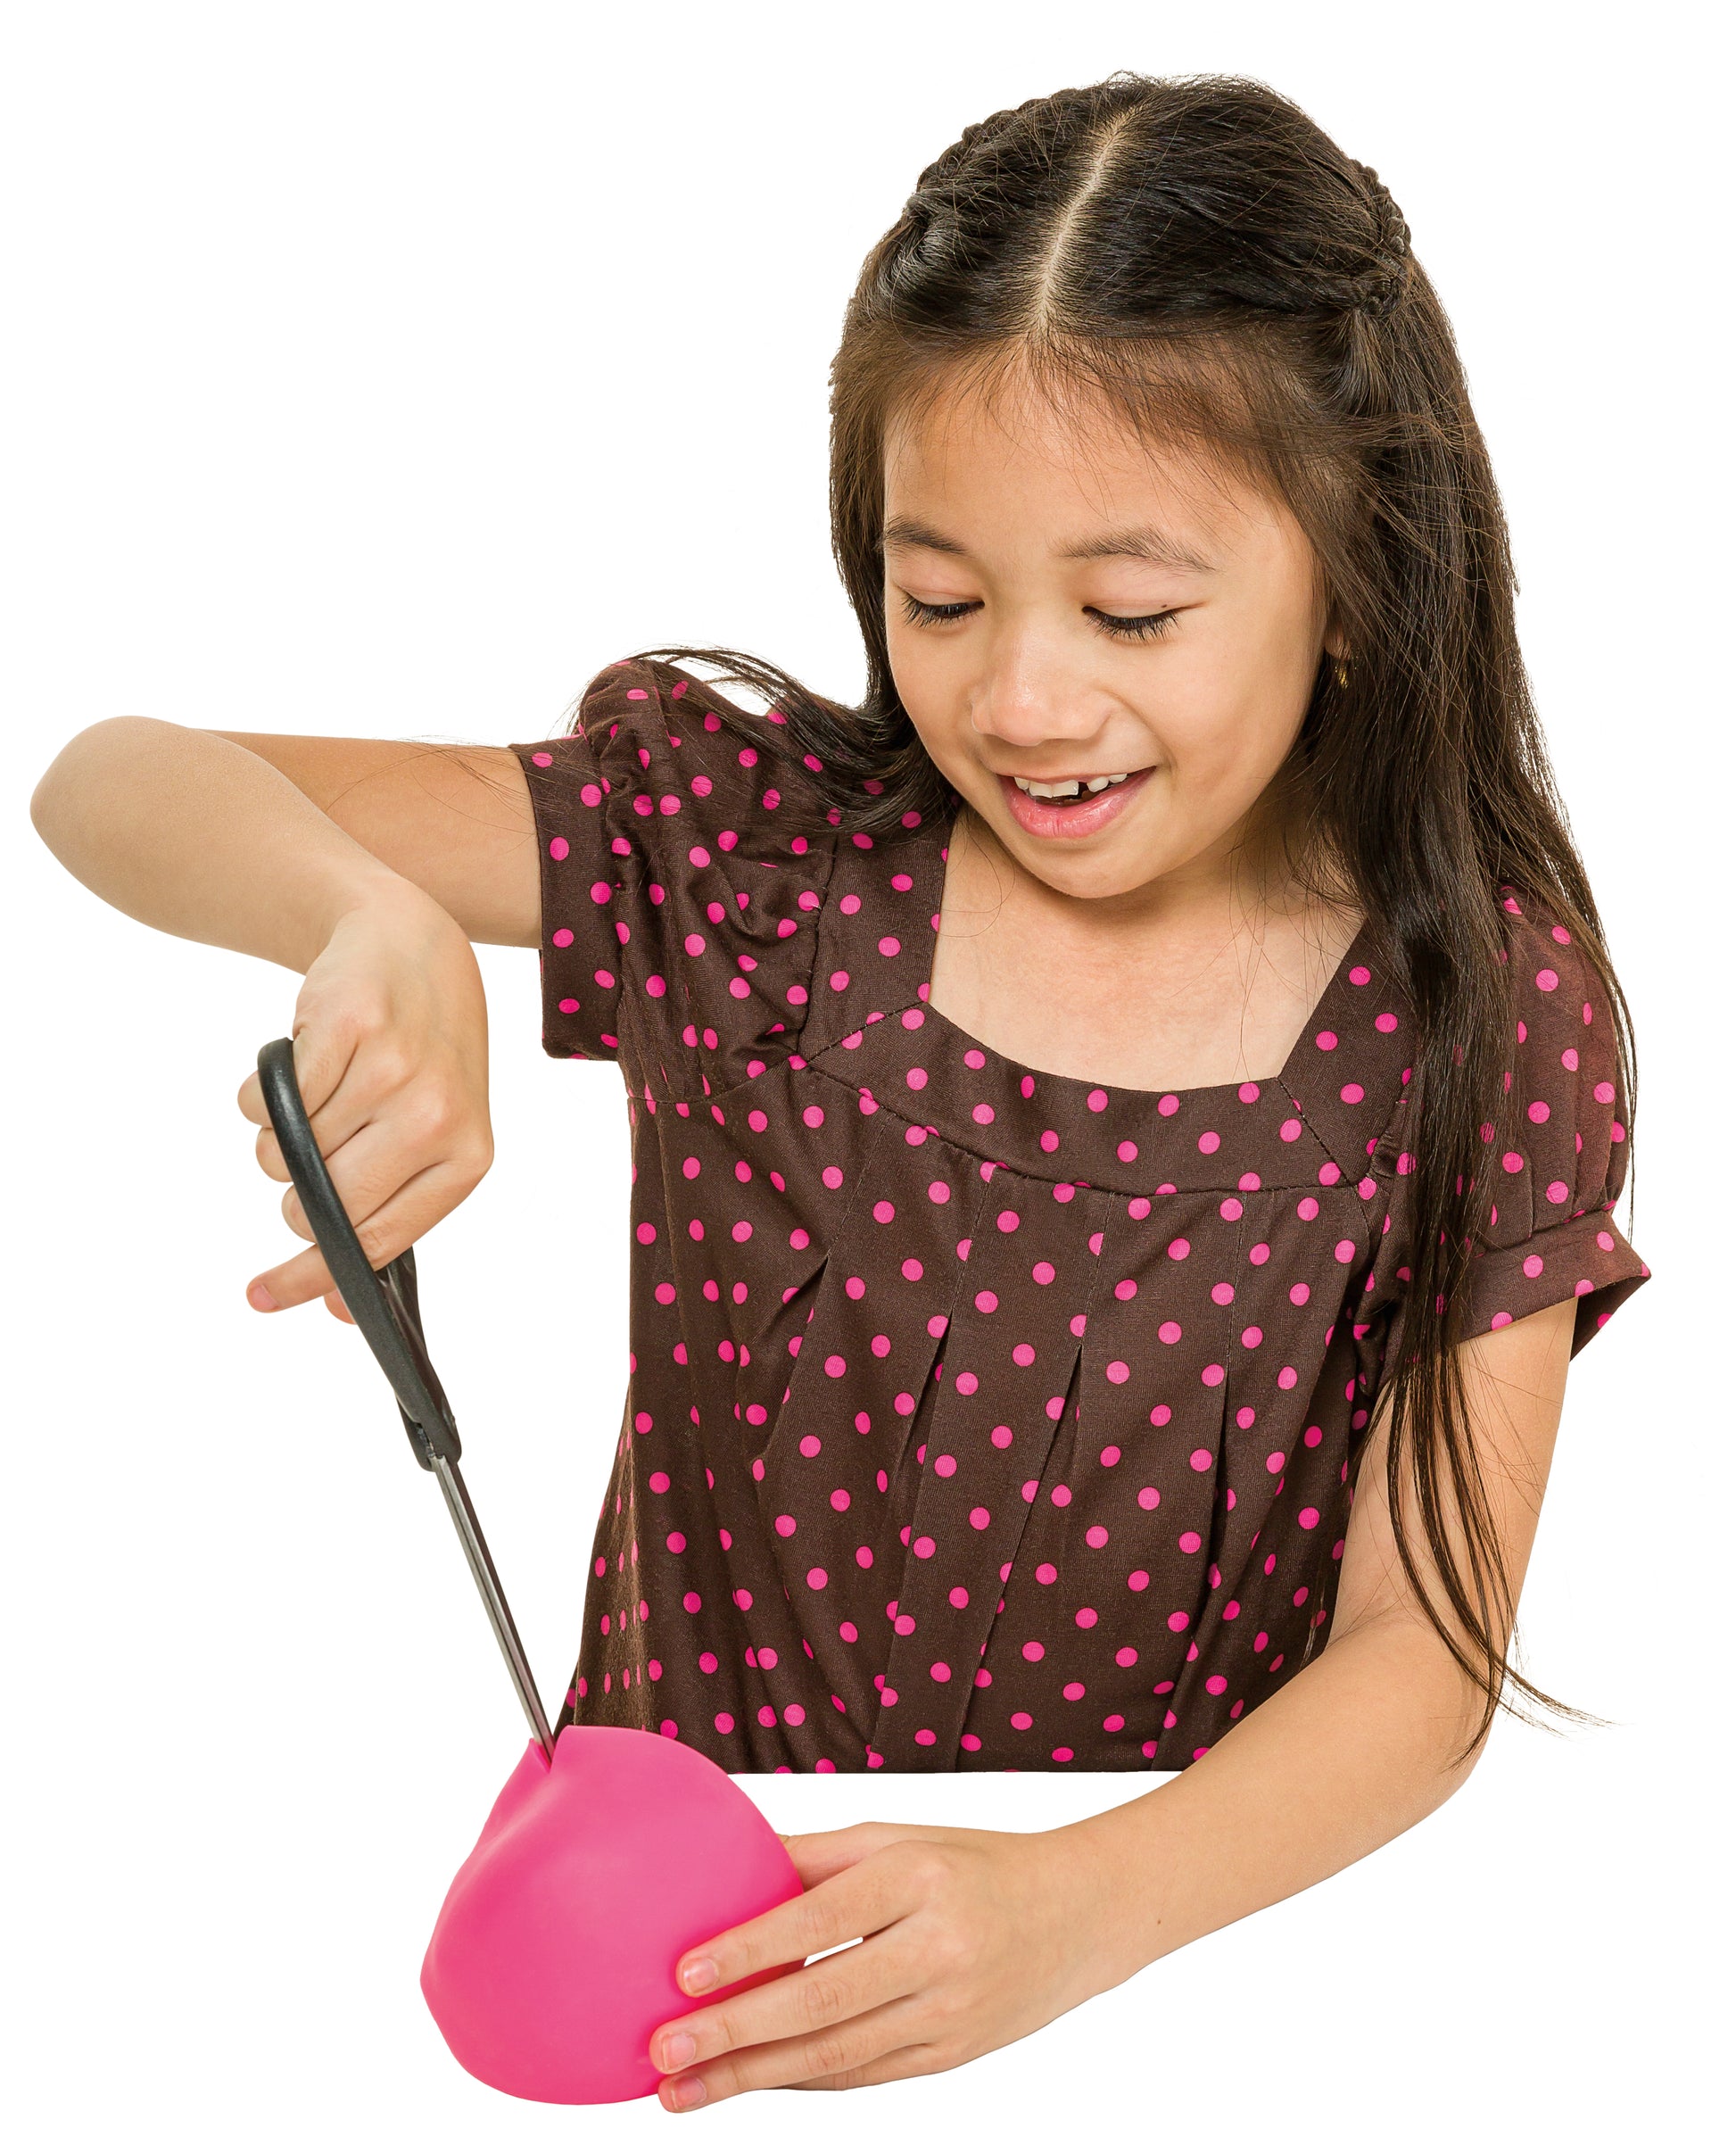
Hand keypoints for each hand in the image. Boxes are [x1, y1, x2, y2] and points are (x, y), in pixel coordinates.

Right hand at [233, 883, 492, 1320]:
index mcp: (466, 1157)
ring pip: (285, 1153)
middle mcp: (436, 1117)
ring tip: (321, 1092)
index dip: (314, 1276)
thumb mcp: (431, 1132)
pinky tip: (303, 1064)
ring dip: (279, 1135)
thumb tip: (334, 1305)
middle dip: (294, 1194)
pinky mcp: (349, 1028)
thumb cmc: (419, 1053)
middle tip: (307, 1154)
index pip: (378, 1241)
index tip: (265, 1297)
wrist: (412, 946)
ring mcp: (394, 1070)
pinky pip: (265, 1102)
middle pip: (320, 1203)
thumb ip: (388, 1210)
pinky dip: (261, 1095)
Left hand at [646, 1816, 1123, 2109]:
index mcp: (920, 1878)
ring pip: (836, 2055)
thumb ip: (816, 1856)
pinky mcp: (952, 2056)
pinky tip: (749, 2082)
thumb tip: (728, 1854)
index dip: (751, 1947)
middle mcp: (939, 1948)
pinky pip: (863, 2075)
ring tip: (681, 2089)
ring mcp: (950, 2011)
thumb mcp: (901, 1838)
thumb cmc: (973, 1863)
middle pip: (822, 1999)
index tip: (684, 1973)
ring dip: (751, 2076)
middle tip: (663, 2047)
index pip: (822, 1918)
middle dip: (734, 2031)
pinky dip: (800, 2082)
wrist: (1079, 1917)